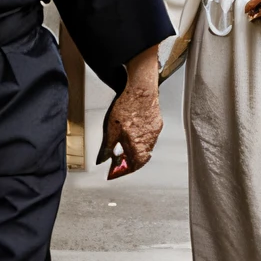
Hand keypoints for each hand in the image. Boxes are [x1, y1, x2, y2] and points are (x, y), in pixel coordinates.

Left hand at [97, 45, 162, 179]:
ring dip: (137, 150)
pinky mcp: (157, 122)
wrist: (141, 89)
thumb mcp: (111, 129)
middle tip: (120, 159)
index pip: (135, 166)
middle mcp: (149, 141)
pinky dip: (142, 139)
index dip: (125, 170)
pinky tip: (134, 132)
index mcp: (137, 145)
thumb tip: (103, 159)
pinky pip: (150, 136)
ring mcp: (155, 131)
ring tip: (126, 146)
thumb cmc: (127, 106)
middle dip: (131, 161)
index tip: (117, 171)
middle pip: (142, 158)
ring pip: (147, 147)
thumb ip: (108, 147)